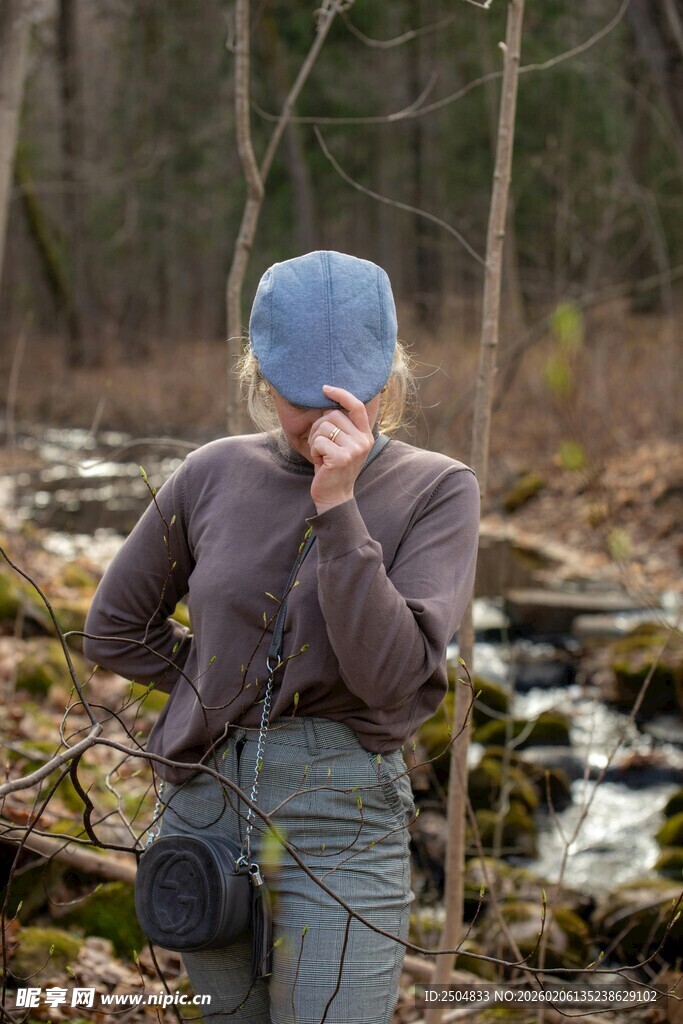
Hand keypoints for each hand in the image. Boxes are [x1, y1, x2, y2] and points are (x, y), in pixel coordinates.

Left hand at [308, 385, 374, 513]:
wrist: (335, 497)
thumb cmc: (334, 469)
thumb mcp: (343, 446)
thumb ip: (341, 427)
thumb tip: (327, 405)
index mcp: (366, 436)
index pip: (357, 406)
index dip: (341, 394)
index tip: (325, 388)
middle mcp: (363, 441)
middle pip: (333, 415)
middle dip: (318, 427)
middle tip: (320, 445)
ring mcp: (354, 449)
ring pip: (323, 427)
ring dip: (315, 440)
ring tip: (321, 455)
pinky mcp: (341, 458)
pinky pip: (318, 441)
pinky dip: (313, 451)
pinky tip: (319, 462)